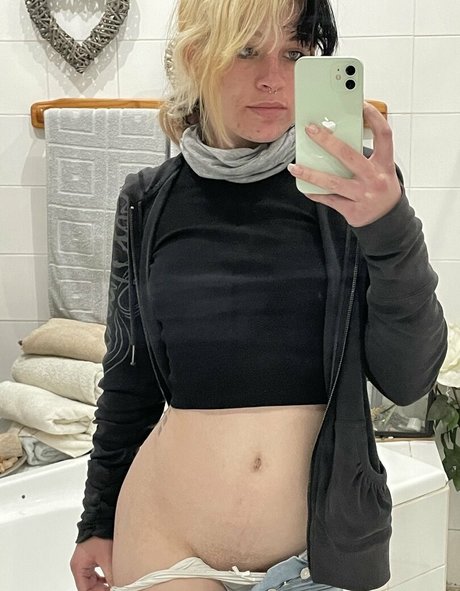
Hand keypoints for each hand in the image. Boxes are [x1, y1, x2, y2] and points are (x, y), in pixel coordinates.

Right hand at [70, 537, 112, 590]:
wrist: (101, 518)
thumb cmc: (99, 534)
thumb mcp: (106, 558)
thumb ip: (111, 575)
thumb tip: (117, 586)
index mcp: (78, 567)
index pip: (84, 590)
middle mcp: (79, 565)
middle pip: (88, 586)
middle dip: (100, 589)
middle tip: (114, 589)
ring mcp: (85, 562)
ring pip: (93, 581)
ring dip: (102, 585)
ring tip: (114, 586)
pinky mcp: (92, 558)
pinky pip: (96, 573)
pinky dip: (103, 578)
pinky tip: (112, 579)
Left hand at [288, 101, 401, 226]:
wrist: (388, 222)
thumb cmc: (381, 189)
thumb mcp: (382, 171)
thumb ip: (366, 156)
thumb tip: (335, 139)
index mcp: (385, 165)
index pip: (384, 135)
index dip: (374, 118)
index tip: (361, 104)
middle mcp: (375, 179)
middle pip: (348, 156)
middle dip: (327, 141)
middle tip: (311, 130)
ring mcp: (363, 196)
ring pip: (333, 182)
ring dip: (311, 174)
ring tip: (294, 167)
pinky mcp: (353, 211)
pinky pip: (329, 200)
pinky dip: (316, 193)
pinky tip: (304, 187)